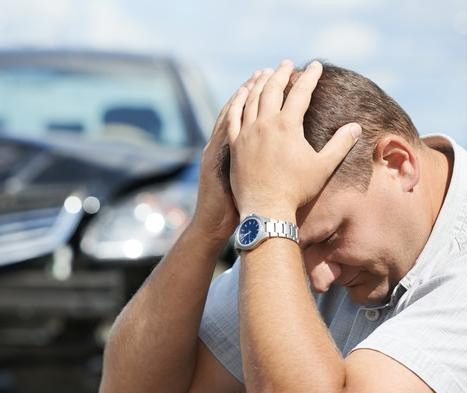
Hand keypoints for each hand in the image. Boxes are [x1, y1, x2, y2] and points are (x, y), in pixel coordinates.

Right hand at [190, 71, 262, 243]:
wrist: (212, 225)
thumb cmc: (231, 208)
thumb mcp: (240, 181)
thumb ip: (254, 163)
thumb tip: (276, 153)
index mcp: (229, 149)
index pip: (243, 116)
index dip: (255, 97)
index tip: (270, 79)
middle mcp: (222, 146)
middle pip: (238, 109)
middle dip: (253, 88)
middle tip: (268, 69)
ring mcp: (216, 152)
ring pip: (229, 116)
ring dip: (244, 95)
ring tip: (258, 77)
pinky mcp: (215, 161)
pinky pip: (223, 132)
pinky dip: (231, 115)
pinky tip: (243, 101)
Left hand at [228, 60, 361, 219]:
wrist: (266, 210)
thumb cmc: (296, 190)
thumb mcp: (323, 167)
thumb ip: (340, 144)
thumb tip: (356, 127)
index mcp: (287, 126)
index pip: (300, 92)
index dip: (309, 77)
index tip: (315, 66)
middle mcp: (265, 124)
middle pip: (272, 89)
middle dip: (281, 73)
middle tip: (287, 63)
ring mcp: (246, 133)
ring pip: (251, 99)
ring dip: (259, 82)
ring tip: (264, 72)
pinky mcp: (234, 144)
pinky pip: (233, 116)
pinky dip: (238, 101)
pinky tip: (242, 94)